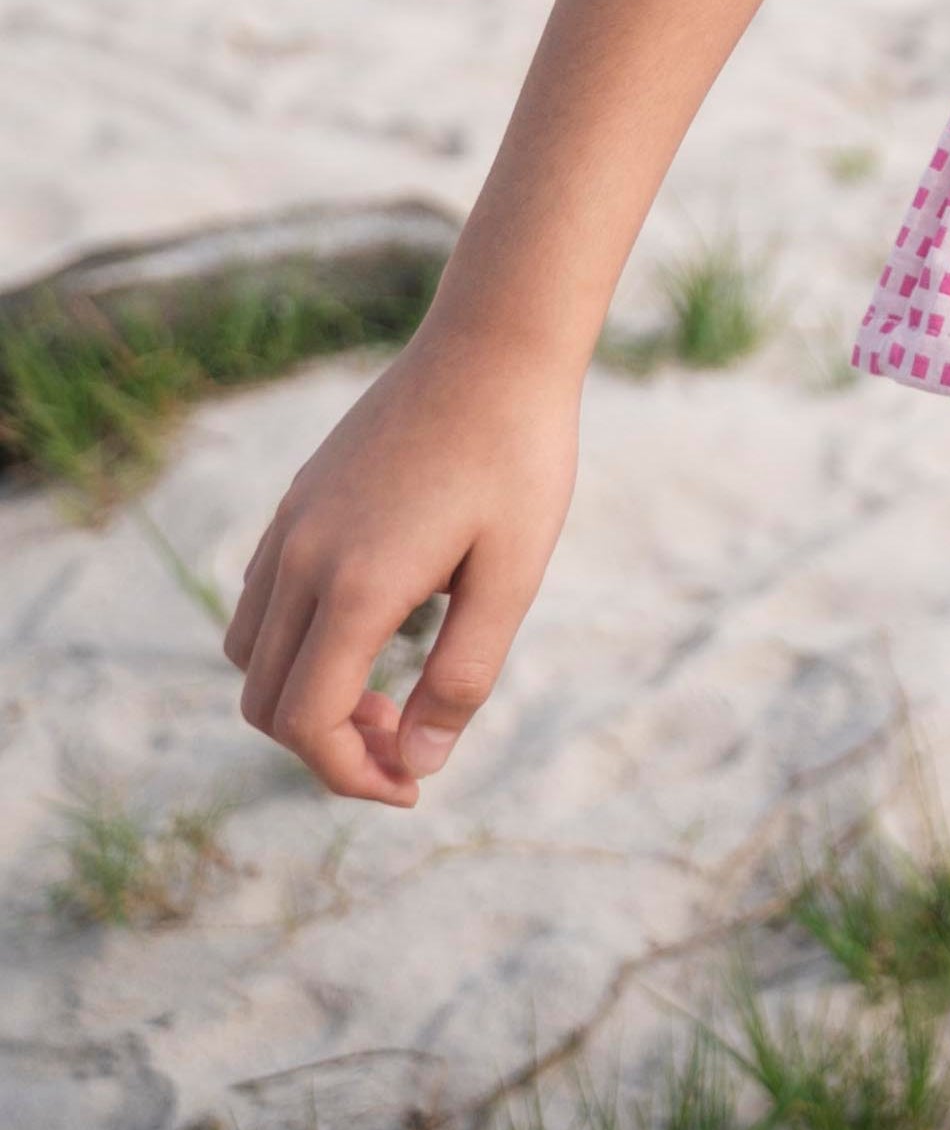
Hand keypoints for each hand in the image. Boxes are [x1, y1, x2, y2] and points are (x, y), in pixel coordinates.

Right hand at [223, 335, 578, 804]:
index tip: (411, 786)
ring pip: (250, 652)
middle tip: (408, 737)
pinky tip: (372, 624)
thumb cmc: (519, 457)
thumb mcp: (512, 576)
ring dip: (303, 694)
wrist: (495, 344)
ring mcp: (291, 524)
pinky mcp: (298, 499)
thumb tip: (418, 765)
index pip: (307, 723)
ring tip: (389, 685)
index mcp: (356, 585)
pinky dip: (294, 641)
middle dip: (328, 746)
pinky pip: (260, 597)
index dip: (351, 775)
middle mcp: (302, 557)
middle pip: (266, 701)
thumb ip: (462, 677)